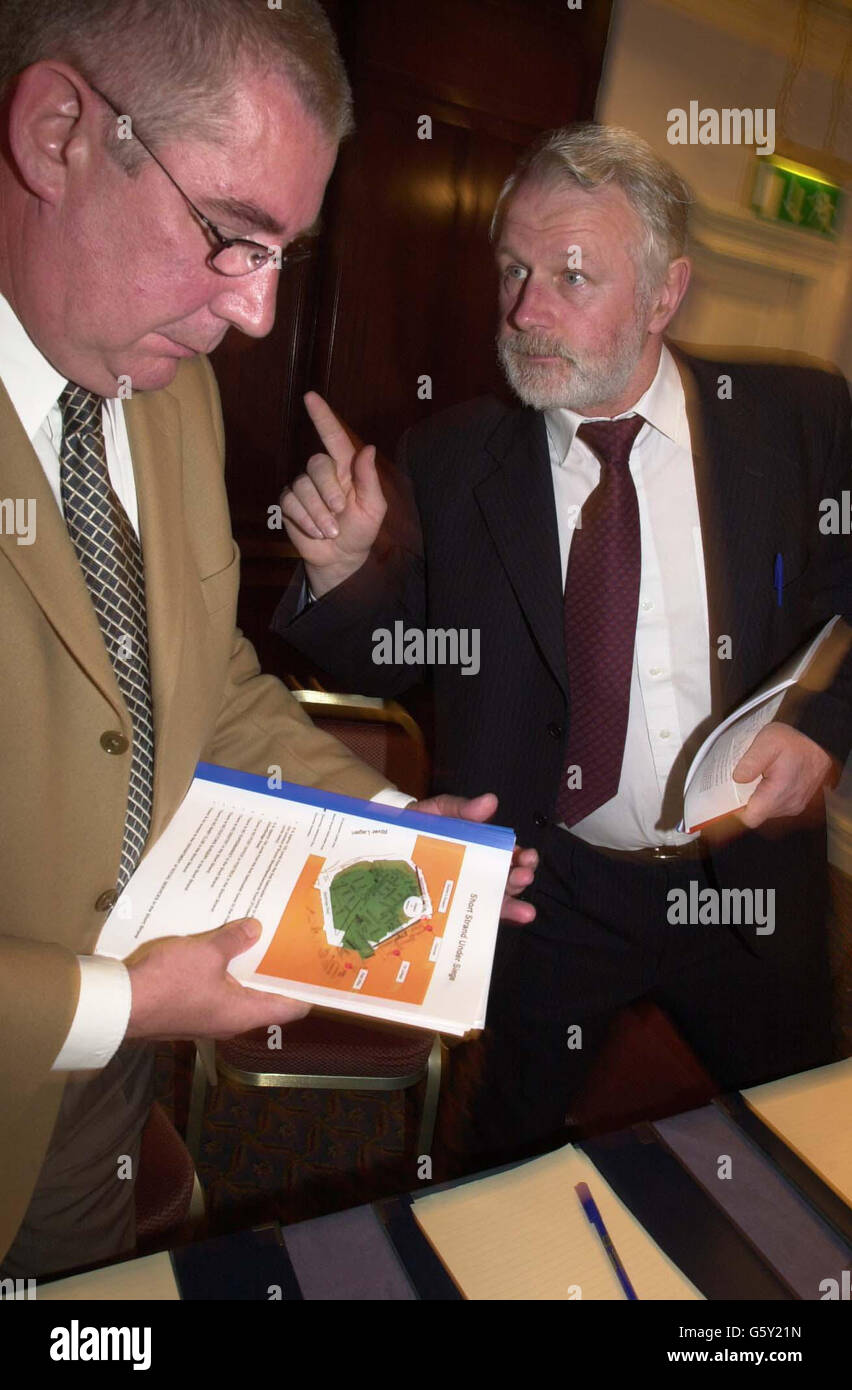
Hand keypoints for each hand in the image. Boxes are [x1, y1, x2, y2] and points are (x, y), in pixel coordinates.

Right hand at [124, 918, 309, 1041]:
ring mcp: (208, 1015)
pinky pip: (215, 987)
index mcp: (243, 1014)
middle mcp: (230, 1020)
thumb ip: (233, 940)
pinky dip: (224, 969)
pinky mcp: (188, 1007)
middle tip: (291, 941)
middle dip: (276, 969)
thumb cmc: (170, 983)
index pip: (289, 1008)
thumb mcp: (207, 953)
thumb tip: (255, 929)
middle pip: (264, 996)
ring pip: (238, 989)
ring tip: (261, 935)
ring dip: (247, 967)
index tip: (319, 968)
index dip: (307, 989)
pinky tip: (223, 944)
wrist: (121, 1004)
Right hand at [280, 392, 386, 595]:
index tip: (310, 397)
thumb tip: (368, 448)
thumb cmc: (361, 530)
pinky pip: (291, 502)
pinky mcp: (290, 503)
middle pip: (317, 464)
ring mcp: (304, 487)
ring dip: (319, 513)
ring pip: (302, 486)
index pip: (333, 437)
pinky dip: (305, 519)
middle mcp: (323, 473)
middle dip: (329, 491)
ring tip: (331, 530)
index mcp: (346, 469)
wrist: (341, 558)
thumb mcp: (373, 508)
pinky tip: (316, 532)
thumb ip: (369, 479)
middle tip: (340, 513)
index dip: (322, 416)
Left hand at [409, 791, 537, 923]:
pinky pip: (474, 915)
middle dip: (521, 878)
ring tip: (525, 911)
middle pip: (508, 879)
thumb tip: (490, 801)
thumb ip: (463, 809)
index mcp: (483, 847)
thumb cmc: (423, 825)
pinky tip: (510, 921)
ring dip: (513, 903)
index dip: (522, 857)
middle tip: (524, 876)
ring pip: (496, 899)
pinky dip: (493, 920)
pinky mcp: (452, 905)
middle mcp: (481, 871)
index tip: (526, 857)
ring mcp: (467, 890)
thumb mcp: (442, 811)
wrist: (392, 841)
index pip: (509, 855)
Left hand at [732, 722, 834, 829]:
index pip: (750, 819)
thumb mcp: (767, 742)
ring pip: (768, 811)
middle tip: (739, 783)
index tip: (725, 801)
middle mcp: (788, 805)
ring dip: (758, 798)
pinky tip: (768, 780)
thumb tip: (737, 779)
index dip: (735, 813)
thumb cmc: (795, 741)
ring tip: (756, 779)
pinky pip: (779, 805)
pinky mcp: (800, 801)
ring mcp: (796, 804)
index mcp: (777, 794)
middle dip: (745, 802)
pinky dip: (770, 796)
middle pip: (758, 815)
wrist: (821, 740)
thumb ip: (750, 762)